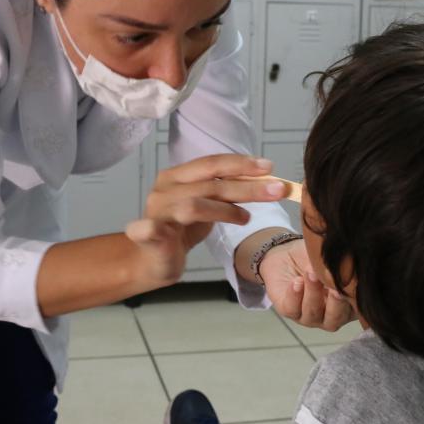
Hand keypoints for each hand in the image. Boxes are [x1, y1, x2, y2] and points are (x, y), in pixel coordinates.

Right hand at [126, 155, 286, 287]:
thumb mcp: (208, 206)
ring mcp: (157, 212)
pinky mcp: (147, 235)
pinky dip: (151, 229)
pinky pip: (148, 230)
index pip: (211, 163)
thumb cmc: (182, 229)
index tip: (269, 167)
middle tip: (276, 189)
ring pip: (194, 205)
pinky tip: (153, 230)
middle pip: (210, 182)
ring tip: (247, 218)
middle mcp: (165, 189)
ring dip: (226, 210)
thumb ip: (227, 192)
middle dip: (246, 185)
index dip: (241, 164)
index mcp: (177, 176)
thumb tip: (266, 180)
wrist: (153, 260)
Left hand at [261, 239, 353, 330]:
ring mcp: (309, 316)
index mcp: (348, 306)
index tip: (351, 285)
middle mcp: (330, 315)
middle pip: (335, 320)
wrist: (290, 252)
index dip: (354, 301)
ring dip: (313, 293)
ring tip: (311, 274)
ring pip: (312, 313)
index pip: (356, 310)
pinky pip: (292, 309)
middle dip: (335, 304)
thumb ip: (343, 266)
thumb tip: (352, 266)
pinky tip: (297, 281)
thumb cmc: (317, 258)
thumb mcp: (333, 259)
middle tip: (334, 288)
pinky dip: (295, 295)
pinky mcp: (289, 310)